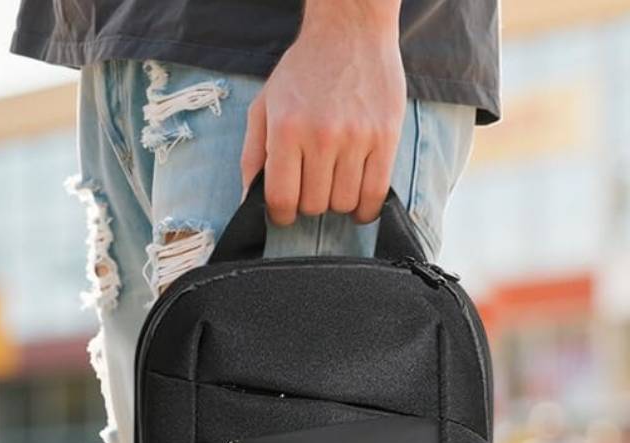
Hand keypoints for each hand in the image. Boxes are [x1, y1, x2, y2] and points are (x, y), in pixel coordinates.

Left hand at [241, 6, 405, 225]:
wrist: (349, 32)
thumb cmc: (301, 71)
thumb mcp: (263, 106)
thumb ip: (253, 155)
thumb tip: (248, 200)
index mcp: (286, 130)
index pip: (281, 198)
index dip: (280, 215)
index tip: (283, 213)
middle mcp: (322, 136)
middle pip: (314, 204)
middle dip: (307, 205)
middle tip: (308, 190)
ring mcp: (358, 137)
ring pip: (344, 202)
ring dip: (335, 204)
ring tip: (331, 187)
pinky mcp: (387, 135)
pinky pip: (377, 191)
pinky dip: (365, 207)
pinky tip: (357, 204)